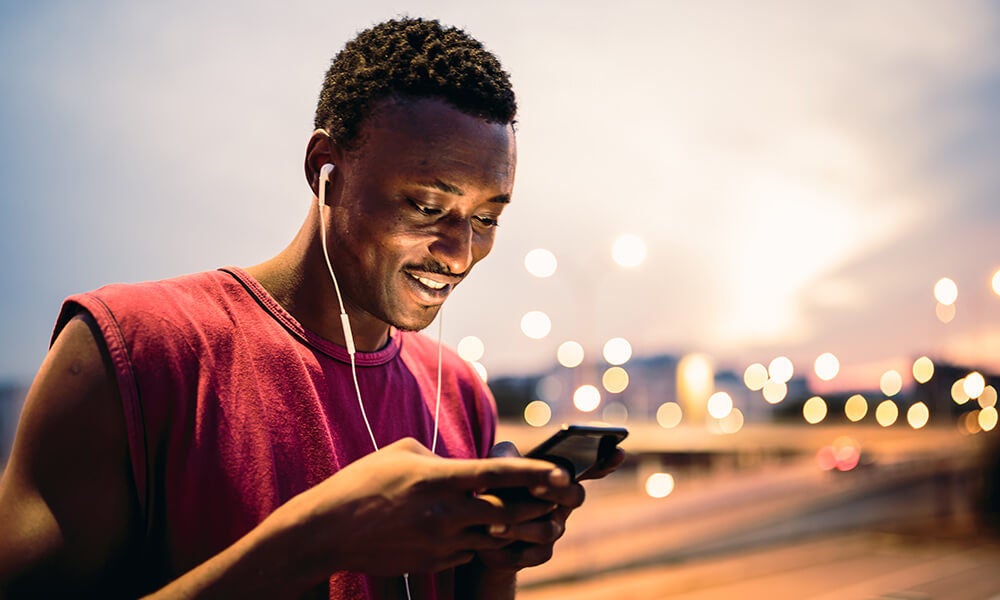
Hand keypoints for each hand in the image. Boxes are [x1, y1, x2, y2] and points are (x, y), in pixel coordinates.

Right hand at [267, 438, 569, 578]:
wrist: (328, 531)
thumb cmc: (363, 483)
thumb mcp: (403, 453)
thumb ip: (442, 460)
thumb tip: (467, 471)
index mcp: (438, 478)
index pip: (498, 474)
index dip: (535, 474)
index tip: (563, 474)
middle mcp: (444, 513)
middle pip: (509, 513)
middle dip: (539, 507)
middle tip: (561, 501)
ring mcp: (440, 542)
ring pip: (495, 538)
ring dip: (518, 530)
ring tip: (538, 521)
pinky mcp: (434, 563)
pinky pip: (470, 553)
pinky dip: (481, 542)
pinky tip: (482, 533)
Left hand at [473, 440, 624, 570]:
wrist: (481, 531)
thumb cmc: (495, 492)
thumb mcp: (497, 468)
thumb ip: (504, 455)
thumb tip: (508, 450)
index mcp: (558, 478)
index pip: (589, 468)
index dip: (606, 461)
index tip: (618, 451)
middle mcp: (562, 504)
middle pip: (575, 496)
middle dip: (557, 491)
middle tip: (534, 487)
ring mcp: (554, 529)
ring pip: (550, 529)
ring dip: (523, 527)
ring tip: (497, 524)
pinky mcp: (540, 554)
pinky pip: (535, 554)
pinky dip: (513, 548)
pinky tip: (493, 542)